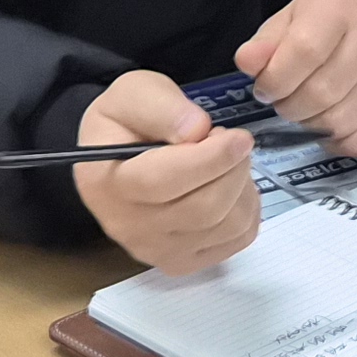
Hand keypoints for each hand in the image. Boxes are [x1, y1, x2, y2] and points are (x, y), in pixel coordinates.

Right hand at [72, 68, 259, 273]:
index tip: (239, 137)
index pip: (165, 182)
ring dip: (244, 187)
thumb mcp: (132, 94)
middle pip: (204, 208)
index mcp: (108, 183)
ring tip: (228, 163)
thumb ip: (160, 106)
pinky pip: (237, 241)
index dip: (211, 159)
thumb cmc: (125, 124)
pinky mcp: (183, 262)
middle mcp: (129, 227)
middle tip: (233, 142)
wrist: (114, 160)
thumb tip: (196, 131)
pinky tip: (231, 188)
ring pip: (227, 226)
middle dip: (234, 169)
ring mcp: (156, 251)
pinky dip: (248, 210)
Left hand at [236, 0, 356, 155]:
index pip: (303, 52)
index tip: (266, 88)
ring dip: (311, 125)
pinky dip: (335, 141)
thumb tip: (246, 62)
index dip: (275, 80)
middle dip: (289, 106)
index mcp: (340, 10)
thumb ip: (266, 42)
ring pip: (337, 122)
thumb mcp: (294, 19)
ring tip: (308, 110)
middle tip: (286, 101)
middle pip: (320, 93)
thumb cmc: (333, 26)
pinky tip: (330, 123)